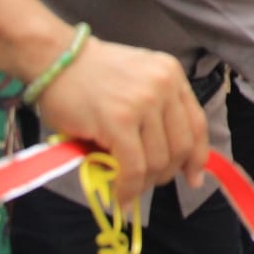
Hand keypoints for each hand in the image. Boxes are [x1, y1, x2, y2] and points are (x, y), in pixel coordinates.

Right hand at [35, 36, 208, 205]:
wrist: (56, 60)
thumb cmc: (92, 74)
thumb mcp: (138, 82)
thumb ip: (157, 112)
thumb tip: (170, 162)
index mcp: (171, 74)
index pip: (197, 123)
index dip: (197, 156)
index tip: (193, 176)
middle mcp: (164, 85)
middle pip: (181, 146)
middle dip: (166, 173)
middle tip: (147, 182)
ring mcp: (143, 102)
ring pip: (159, 161)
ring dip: (144, 183)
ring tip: (128, 186)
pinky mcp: (119, 121)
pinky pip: (134, 167)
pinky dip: (129, 188)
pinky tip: (120, 194)